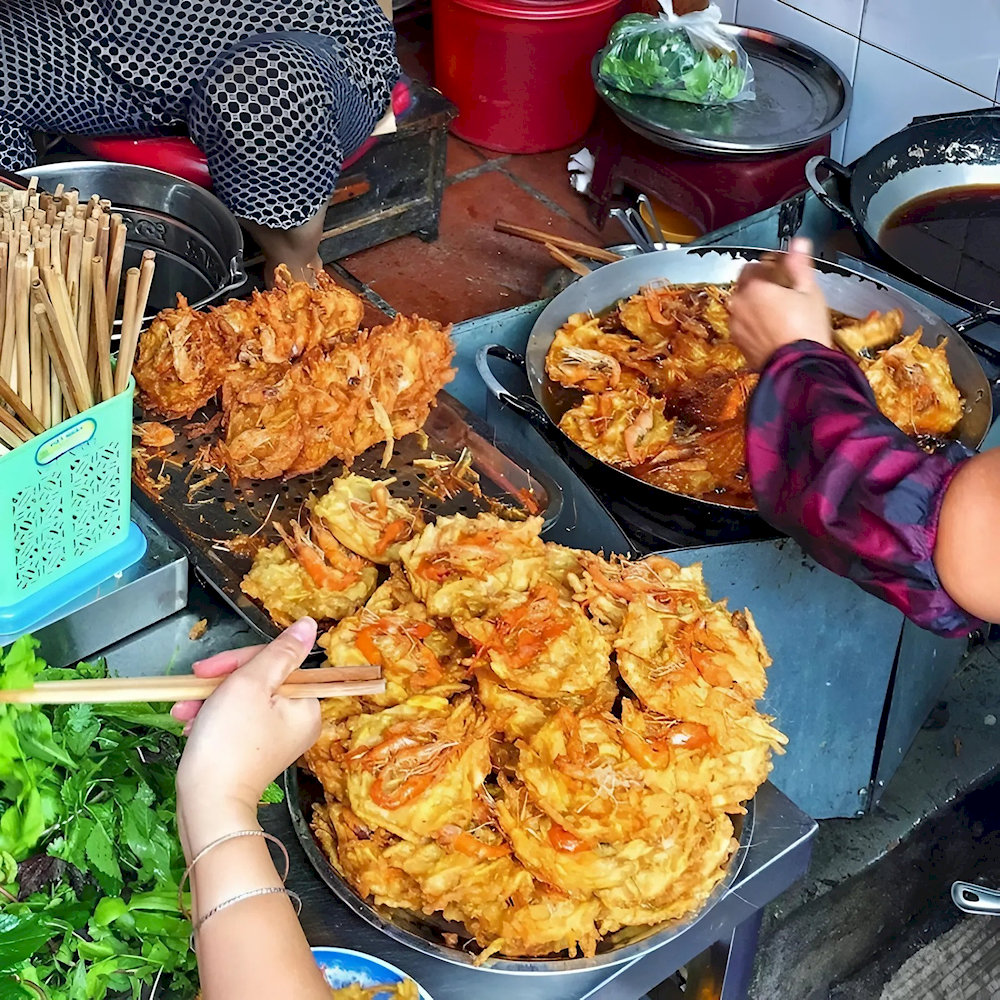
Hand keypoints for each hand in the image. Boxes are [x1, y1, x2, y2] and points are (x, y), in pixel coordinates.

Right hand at [173, 618, 320, 825]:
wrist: (207, 805)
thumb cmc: (228, 742)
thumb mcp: (252, 684)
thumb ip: (281, 651)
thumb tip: (308, 625)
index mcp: (306, 705)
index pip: (276, 662)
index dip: (239, 660)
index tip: (207, 669)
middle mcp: (296, 722)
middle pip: (259, 680)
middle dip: (219, 683)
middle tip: (192, 689)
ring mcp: (274, 739)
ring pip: (240, 701)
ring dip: (208, 701)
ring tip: (182, 711)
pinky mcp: (252, 753)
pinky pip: (233, 723)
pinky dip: (210, 720)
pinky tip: (189, 725)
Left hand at [729, 238, 832, 369]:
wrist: (799, 368)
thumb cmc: (807, 330)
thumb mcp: (809, 291)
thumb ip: (799, 264)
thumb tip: (799, 243)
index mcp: (753, 287)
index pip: (754, 266)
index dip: (770, 267)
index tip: (784, 272)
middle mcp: (738, 305)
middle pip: (745, 286)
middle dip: (760, 285)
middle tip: (783, 292)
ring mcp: (736, 326)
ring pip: (743, 306)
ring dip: (755, 305)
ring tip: (780, 312)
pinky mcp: (738, 343)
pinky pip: (744, 325)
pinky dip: (753, 323)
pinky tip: (773, 329)